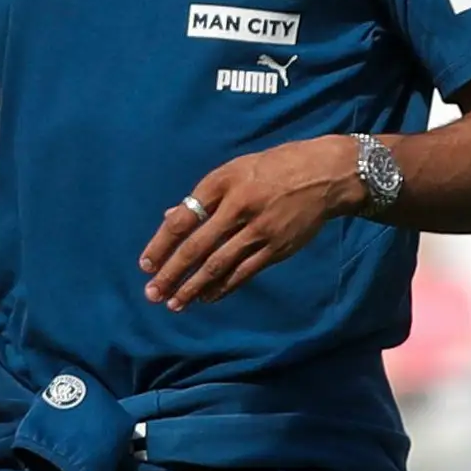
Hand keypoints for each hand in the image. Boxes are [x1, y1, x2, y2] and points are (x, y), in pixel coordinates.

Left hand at [141, 139, 362, 311]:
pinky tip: (206, 298)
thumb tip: (170, 215)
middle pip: (197, 246)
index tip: (145, 264)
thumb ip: (205, 195)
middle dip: (172, 273)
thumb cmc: (276, 167)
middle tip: (152, 294)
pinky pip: (244, 273)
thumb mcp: (237, 170)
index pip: (184, 218)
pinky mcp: (277, 248)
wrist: (325, 175)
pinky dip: (223, 287)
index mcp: (224, 183)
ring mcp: (259, 230)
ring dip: (193, 287)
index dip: (162, 243)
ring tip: (175, 304)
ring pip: (219, 265)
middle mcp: (239, 207)